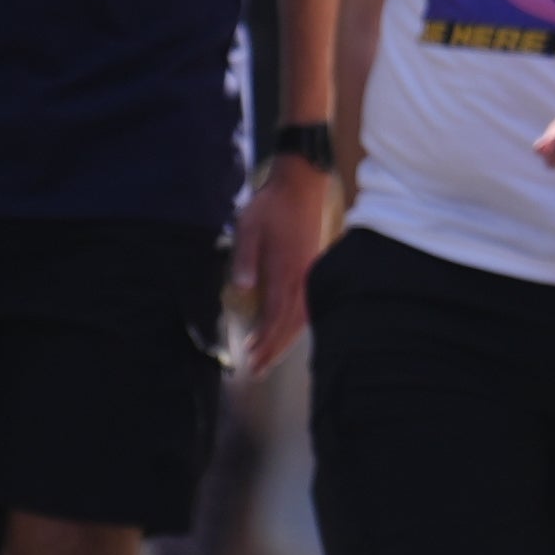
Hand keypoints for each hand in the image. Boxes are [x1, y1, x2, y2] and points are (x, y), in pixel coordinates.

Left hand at [232, 155, 335, 373]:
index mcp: (285, 269)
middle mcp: (301, 276)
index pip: (274, 315)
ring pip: (301, 317)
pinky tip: (289, 330)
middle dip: (273, 349)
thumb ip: (245, 257)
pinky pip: (307, 305)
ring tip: (269, 357)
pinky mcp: (312, 268)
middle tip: (257, 370)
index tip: (251, 357)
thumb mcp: (248, 225)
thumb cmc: (271, 204)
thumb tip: (242, 287)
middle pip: (290, 324)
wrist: (301, 183)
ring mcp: (310, 273)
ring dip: (285, 340)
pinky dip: (297, 324)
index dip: (264, 340)